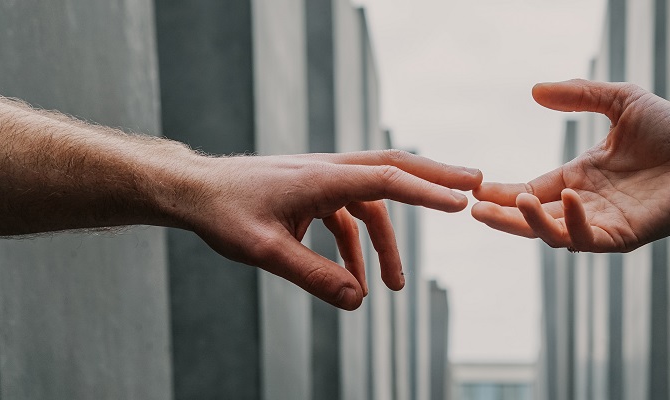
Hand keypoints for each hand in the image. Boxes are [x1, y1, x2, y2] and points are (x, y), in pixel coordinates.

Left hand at [175, 150, 481, 309]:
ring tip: (397, 287)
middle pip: (395, 169)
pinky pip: (349, 217)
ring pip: (373, 201)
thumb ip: (314, 277)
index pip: (387, 180)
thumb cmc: (224, 214)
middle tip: (477, 184)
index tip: (462, 201)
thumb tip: (359, 301)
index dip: (427, 191)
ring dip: (388, 242)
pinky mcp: (313, 193)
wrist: (192, 192)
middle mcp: (329, 171)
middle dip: (436, 179)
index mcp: (322, 177)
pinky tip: (355, 282)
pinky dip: (358, 247)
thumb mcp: (266, 252)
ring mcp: (322, 180)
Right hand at [472, 79, 669, 252]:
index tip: (477, 189)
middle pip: (534, 218)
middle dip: (504, 217)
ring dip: (530, 222)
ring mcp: (604, 222)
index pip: (533, 190)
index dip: (504, 193)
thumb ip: (578, 95)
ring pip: (554, 234)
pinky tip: (567, 199)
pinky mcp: (624, 236)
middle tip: (476, 209)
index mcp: (580, 176)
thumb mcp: (618, 101)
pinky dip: (572, 223)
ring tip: (515, 201)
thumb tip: (535, 90)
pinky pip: (588, 238)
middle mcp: (586, 203)